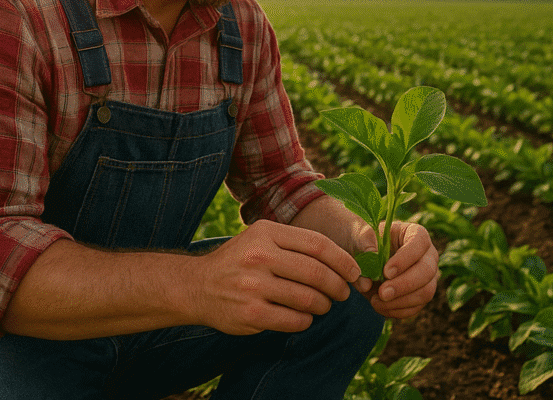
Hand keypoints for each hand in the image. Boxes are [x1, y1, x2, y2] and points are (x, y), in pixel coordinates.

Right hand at [193, 219, 361, 334]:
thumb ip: (294, 244)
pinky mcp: (251, 313)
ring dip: (324, 305)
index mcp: (266, 232)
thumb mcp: (261, 238)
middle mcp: (259, 256)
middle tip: (343, 293)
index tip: (354, 271)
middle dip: (338, 285)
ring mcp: (254, 285)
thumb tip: (340, 259)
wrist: (198, 285)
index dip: (342, 259)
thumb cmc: (239, 260)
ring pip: (308, 299)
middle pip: (316, 272)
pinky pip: (294, 320)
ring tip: (323, 304)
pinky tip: (304, 317)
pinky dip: (306, 321)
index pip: (317, 244)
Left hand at [354, 221, 438, 319]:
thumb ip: (365, 244)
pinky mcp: (420, 294)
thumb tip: (371, 266)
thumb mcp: (360, 236)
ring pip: (425, 292)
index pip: (419, 243)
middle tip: (382, 293)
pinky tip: (380, 307)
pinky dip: (398, 310)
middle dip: (404, 285)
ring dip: (400, 301)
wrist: (362, 258)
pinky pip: (416, 307)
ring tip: (376, 301)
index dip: (405, 259)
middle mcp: (427, 255)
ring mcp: (427, 277)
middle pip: (427, 271)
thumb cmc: (364, 241)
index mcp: (415, 233)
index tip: (386, 272)